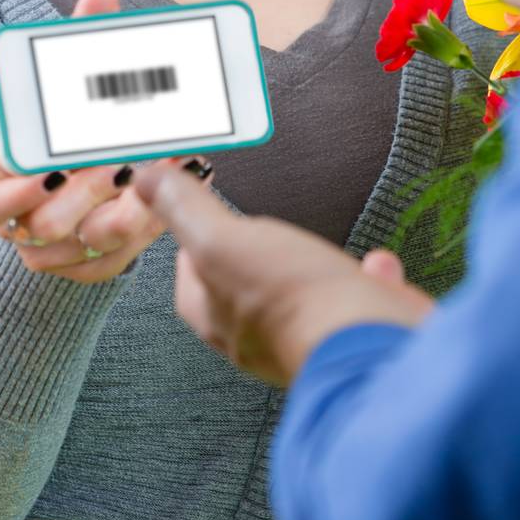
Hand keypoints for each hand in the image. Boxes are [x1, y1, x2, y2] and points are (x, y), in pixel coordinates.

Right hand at [0, 0, 208, 284]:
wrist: (83, 173)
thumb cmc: (65, 123)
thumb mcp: (65, 83)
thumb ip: (79, 40)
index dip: (14, 193)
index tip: (51, 170)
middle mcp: (20, 224)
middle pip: (44, 225)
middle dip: (86, 192)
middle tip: (123, 160)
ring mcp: (55, 251)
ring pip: (86, 246)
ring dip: (125, 212)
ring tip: (158, 174)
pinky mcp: (90, 265)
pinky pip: (114, 261)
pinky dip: (145, 232)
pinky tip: (170, 199)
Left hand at [130, 159, 434, 383]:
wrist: (366, 339)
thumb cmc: (290, 299)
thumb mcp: (218, 239)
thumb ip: (184, 209)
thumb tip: (145, 180)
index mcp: (215, 317)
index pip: (188, 279)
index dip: (193, 244)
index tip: (203, 217)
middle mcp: (257, 336)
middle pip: (243, 289)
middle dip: (253, 257)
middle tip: (260, 227)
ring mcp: (306, 337)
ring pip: (301, 300)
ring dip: (310, 272)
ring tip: (313, 249)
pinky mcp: (354, 335)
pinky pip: (356, 304)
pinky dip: (364, 282)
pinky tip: (374, 265)